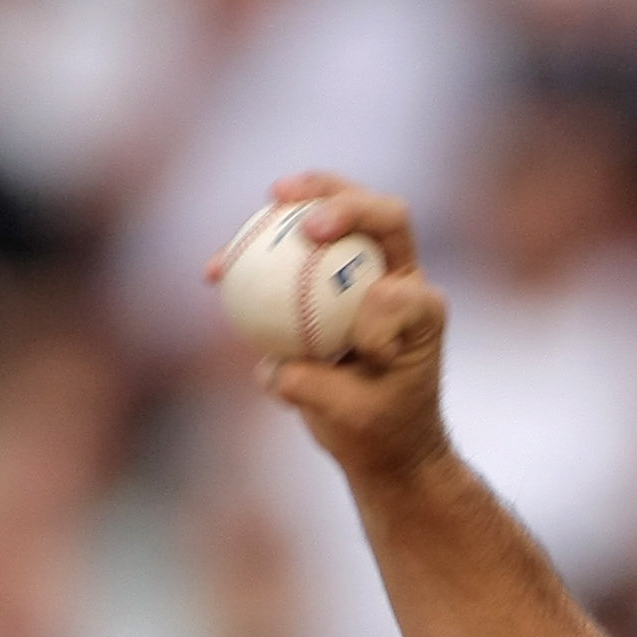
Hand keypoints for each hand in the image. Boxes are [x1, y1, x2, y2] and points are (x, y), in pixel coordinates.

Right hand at [209, 172, 451, 484]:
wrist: (379, 439)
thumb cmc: (379, 431)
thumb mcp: (352, 417)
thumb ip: (315, 389)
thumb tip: (275, 365)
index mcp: (421, 311)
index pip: (401, 289)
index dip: (376, 315)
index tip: (362, 351)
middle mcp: (399, 280)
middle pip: (383, 218)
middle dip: (348, 203)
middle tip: (305, 218)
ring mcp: (365, 273)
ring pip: (340, 217)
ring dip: (305, 198)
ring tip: (274, 196)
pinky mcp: (326, 280)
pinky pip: (291, 251)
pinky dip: (257, 248)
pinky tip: (216, 269)